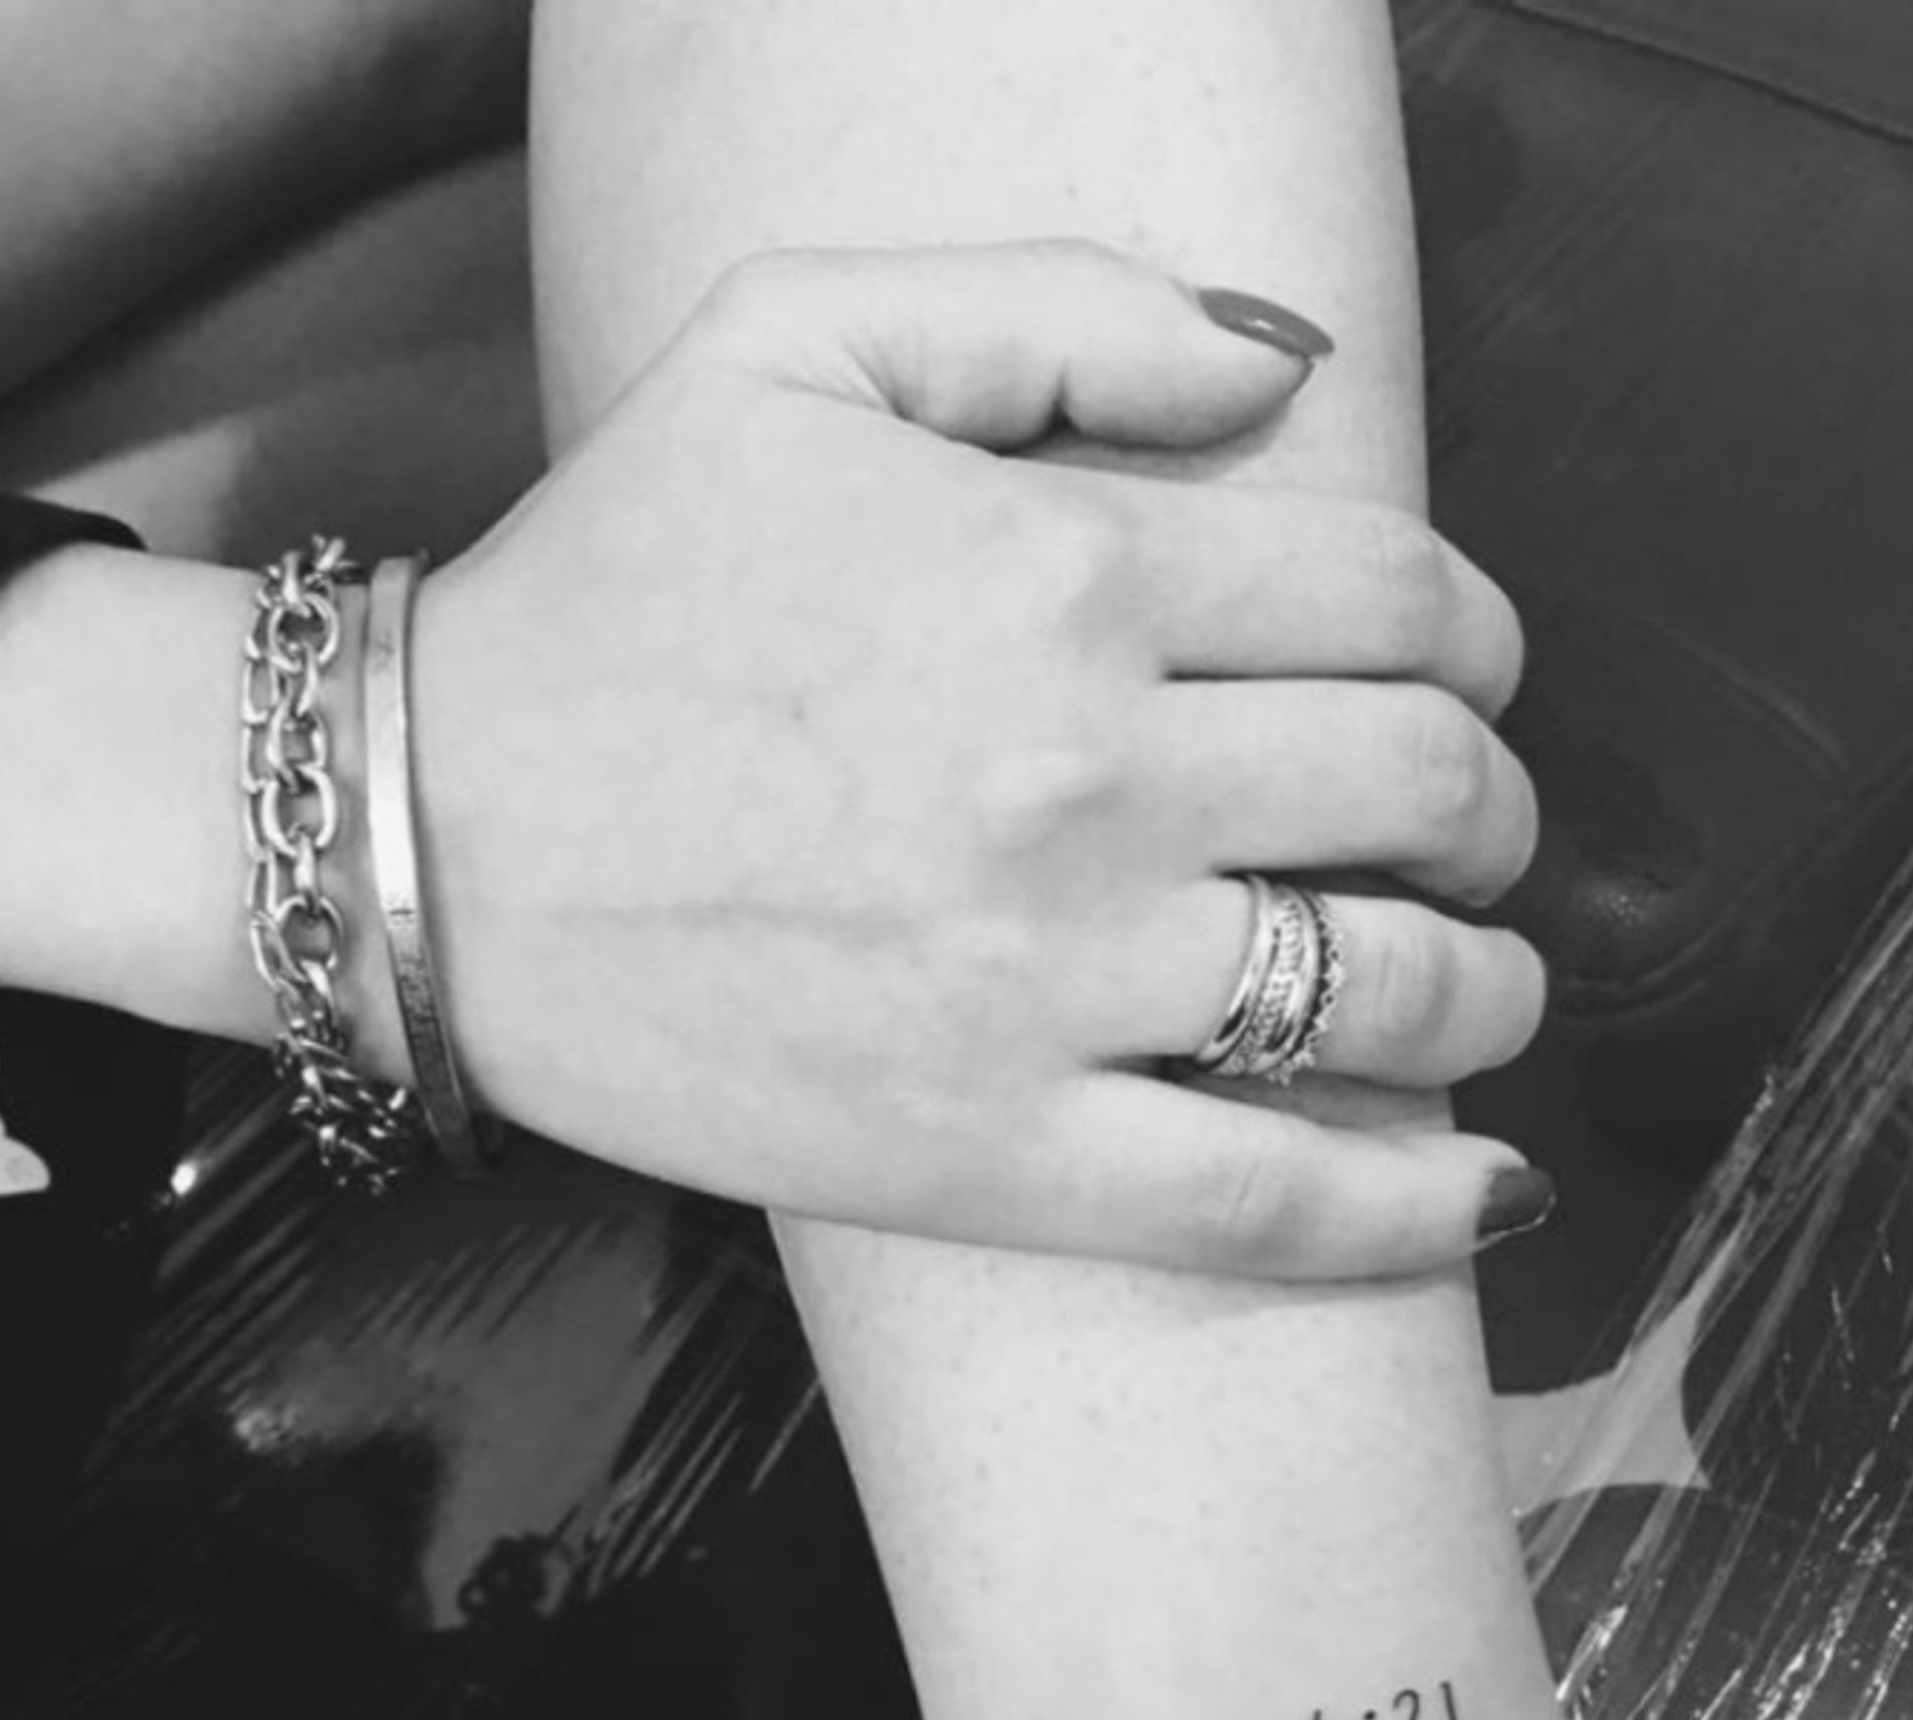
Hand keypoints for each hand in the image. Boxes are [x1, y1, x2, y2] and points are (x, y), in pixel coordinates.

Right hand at [414, 239, 1551, 1276]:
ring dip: (1490, 990)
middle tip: (1463, 831)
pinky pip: (1269, 1203)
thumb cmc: (609, 590)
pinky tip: (1491, 1196)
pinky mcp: (997, 1156)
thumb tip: (1290, 366)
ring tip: (1480, 988)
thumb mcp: (797, 344)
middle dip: (1492, 806)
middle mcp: (1094, 775)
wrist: (420, 837)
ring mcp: (1053, 982)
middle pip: (1433, 788)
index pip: (1405, 597)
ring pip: (1395, 995)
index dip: (1479, 638)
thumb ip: (1063, 312)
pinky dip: (1413, 1214)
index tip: (1461, 675)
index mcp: (1071, 569)